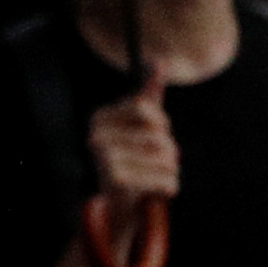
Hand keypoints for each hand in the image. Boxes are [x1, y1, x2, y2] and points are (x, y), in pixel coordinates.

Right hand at [87, 71, 179, 205]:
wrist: (121, 206)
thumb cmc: (134, 160)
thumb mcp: (141, 125)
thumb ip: (150, 95)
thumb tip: (160, 61)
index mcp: (101, 116)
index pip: (146, 107)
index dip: (161, 124)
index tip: (153, 135)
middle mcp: (96, 135)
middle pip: (159, 133)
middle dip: (169, 149)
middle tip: (156, 160)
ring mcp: (104, 158)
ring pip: (166, 156)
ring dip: (171, 170)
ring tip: (157, 176)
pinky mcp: (116, 181)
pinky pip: (166, 178)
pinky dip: (170, 186)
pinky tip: (158, 190)